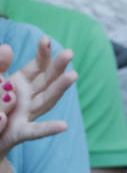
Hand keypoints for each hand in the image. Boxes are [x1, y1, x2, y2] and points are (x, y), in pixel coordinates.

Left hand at [0, 37, 76, 162]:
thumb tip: (8, 47)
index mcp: (21, 84)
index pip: (37, 67)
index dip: (43, 54)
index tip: (46, 39)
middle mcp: (29, 98)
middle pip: (47, 81)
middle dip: (58, 66)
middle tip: (69, 53)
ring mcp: (27, 115)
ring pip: (46, 100)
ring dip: (60, 88)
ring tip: (73, 76)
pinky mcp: (19, 132)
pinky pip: (35, 131)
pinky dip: (49, 128)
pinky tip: (64, 126)